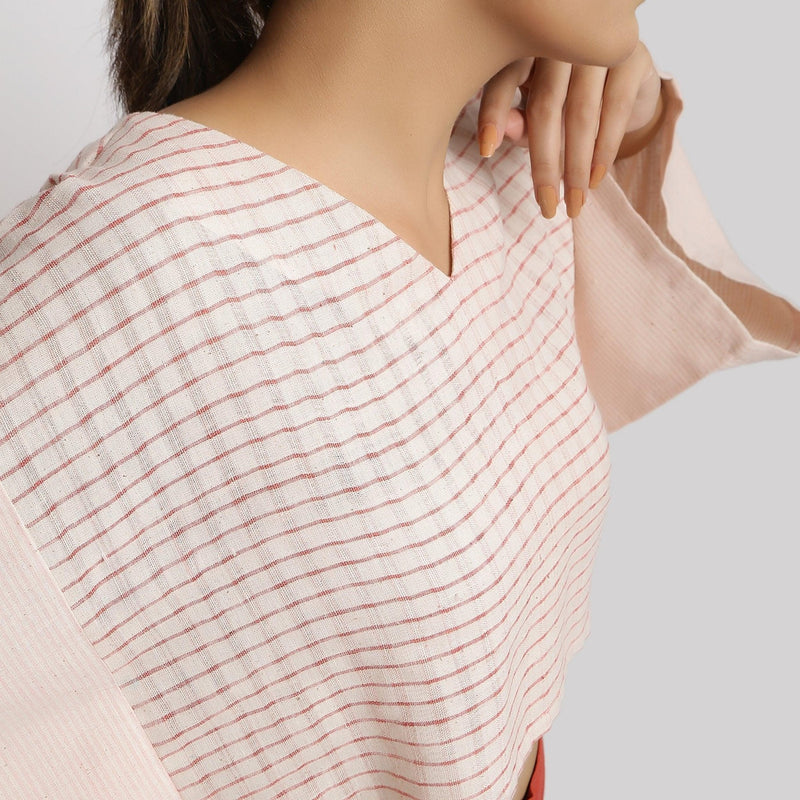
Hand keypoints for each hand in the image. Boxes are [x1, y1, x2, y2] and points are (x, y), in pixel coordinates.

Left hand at [477, 41, 663, 218]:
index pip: (504, 80)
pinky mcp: (632, 54)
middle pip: (545, 105)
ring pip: (581, 112)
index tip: (486, 151)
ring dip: (577, 166)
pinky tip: (595, 178)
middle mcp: (560, 39)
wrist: (624, 83)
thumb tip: (499, 136)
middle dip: (546, 163)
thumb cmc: (566, 102)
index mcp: (525, 47)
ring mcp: (598, 43)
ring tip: (574, 203)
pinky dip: (604, 149)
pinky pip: (615, 109)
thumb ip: (518, 125)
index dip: (493, 114)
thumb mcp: (536, 115)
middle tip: (547, 205)